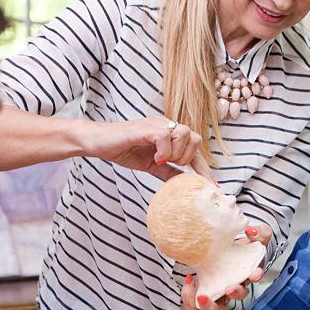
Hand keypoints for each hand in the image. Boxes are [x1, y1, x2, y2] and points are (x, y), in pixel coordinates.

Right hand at [83, 116, 212, 180]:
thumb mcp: (150, 165)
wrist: (97, 142)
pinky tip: (153, 157)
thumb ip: (168, 171)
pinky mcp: (146, 127)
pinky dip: (163, 151)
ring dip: (176, 153)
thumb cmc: (122, 149)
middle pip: (195, 138)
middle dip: (186, 157)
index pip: (194, 149)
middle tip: (168, 164)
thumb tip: (184, 182)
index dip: (203, 168)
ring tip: (160, 160)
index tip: (212, 185)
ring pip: (184, 134)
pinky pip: (166, 136)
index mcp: (170, 134)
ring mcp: (157, 124)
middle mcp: (166, 125)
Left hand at [180, 223, 271, 309]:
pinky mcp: (202, 294)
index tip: (254, 274)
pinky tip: (190, 280)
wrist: (215, 248)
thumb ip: (259, 232)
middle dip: (235, 294)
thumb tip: (250, 230)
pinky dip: (190, 297)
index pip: (255, 276)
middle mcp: (234, 285)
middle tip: (229, 288)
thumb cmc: (235, 245)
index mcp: (247, 271)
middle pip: (238, 296)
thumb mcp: (252, 236)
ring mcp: (217, 292)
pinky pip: (195, 304)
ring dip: (210, 305)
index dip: (256, 276)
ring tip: (202, 296)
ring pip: (216, 308)